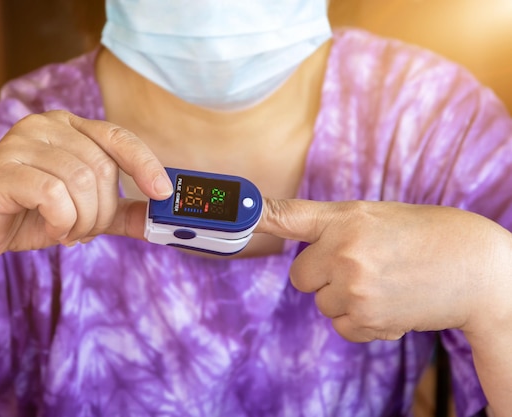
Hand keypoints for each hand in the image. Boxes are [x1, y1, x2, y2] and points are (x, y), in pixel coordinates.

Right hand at [0, 111, 171, 264]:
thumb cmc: (25, 215)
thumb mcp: (81, 213)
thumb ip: (119, 213)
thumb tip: (159, 218)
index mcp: (68, 126)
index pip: (119, 138)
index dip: (145, 164)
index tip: (162, 193)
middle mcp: (45, 125)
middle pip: (102, 169)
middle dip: (102, 212)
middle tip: (84, 231)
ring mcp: (20, 143)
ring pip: (82, 183)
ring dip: (82, 221)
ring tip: (65, 232)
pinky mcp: (2, 170)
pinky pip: (54, 195)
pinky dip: (62, 222)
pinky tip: (52, 230)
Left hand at [257, 198, 511, 341]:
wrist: (474, 268)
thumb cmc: (422, 236)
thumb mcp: (374, 217)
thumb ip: (331, 226)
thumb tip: (288, 232)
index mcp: (346, 217)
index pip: (288, 216)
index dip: (255, 218)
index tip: (233, 217)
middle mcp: (344, 250)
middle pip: (299, 277)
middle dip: (323, 275)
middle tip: (360, 266)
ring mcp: (354, 286)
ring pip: (321, 304)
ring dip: (344, 299)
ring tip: (383, 283)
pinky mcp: (366, 318)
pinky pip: (340, 326)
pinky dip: (360, 320)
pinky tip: (389, 302)